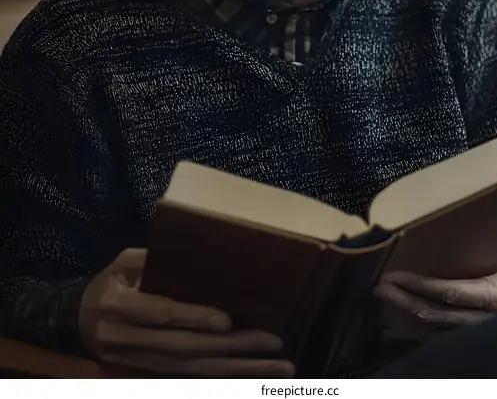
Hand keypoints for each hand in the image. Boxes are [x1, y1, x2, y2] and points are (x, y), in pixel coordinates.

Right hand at [79, 248, 294, 376]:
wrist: (77, 320)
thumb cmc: (110, 282)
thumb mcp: (124, 262)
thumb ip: (154, 260)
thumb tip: (198, 259)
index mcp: (116, 307)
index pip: (161, 315)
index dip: (194, 318)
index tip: (229, 321)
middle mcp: (123, 340)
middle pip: (184, 351)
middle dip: (232, 350)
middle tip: (274, 344)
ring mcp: (135, 363)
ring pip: (191, 372)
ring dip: (238, 372)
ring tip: (277, 368)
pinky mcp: (148, 374)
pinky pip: (189, 379)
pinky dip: (223, 378)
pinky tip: (253, 377)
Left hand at [374, 270, 496, 342]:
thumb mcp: (493, 272)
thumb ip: (463, 274)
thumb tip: (422, 264)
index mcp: (493, 296)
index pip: (450, 292)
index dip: (419, 285)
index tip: (395, 276)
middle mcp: (485, 321)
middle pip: (436, 314)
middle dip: (402, 301)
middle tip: (380, 287)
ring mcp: (477, 338)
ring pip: (431, 332)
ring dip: (401, 318)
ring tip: (380, 303)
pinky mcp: (469, 347)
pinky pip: (434, 342)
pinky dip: (410, 335)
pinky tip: (389, 329)